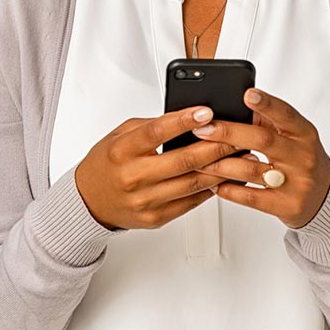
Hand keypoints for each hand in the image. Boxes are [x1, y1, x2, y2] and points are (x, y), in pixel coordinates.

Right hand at [75, 107, 238, 230]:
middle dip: (215, 146)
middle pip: (183, 160)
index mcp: (122, 150)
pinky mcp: (156, 218)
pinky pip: (190, 202)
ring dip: (221, 169)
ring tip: (240, 156)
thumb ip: (151, 125)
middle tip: (236, 134)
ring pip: (192, 183)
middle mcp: (133, 176)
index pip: (157, 132)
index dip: (184, 121)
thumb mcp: (121, 134)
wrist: (90, 200)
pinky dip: (210, 189)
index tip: (206, 112)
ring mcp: (145, 200)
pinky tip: (223, 177)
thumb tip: (187, 118)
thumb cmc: (106, 163)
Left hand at [193, 88, 329, 228]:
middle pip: (263, 140)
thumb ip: (266, 122)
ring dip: (220, 164)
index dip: (267, 103)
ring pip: (252, 170)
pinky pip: (252, 197)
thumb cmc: (300, 159)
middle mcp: (303, 156)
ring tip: (198, 160)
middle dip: (228, 133)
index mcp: (304, 133)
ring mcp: (297, 183)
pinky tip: (214, 183)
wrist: (325, 198)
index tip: (247, 94)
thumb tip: (231, 106)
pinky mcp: (287, 206)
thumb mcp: (293, 136)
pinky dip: (229, 190)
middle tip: (203, 129)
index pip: (286, 114)